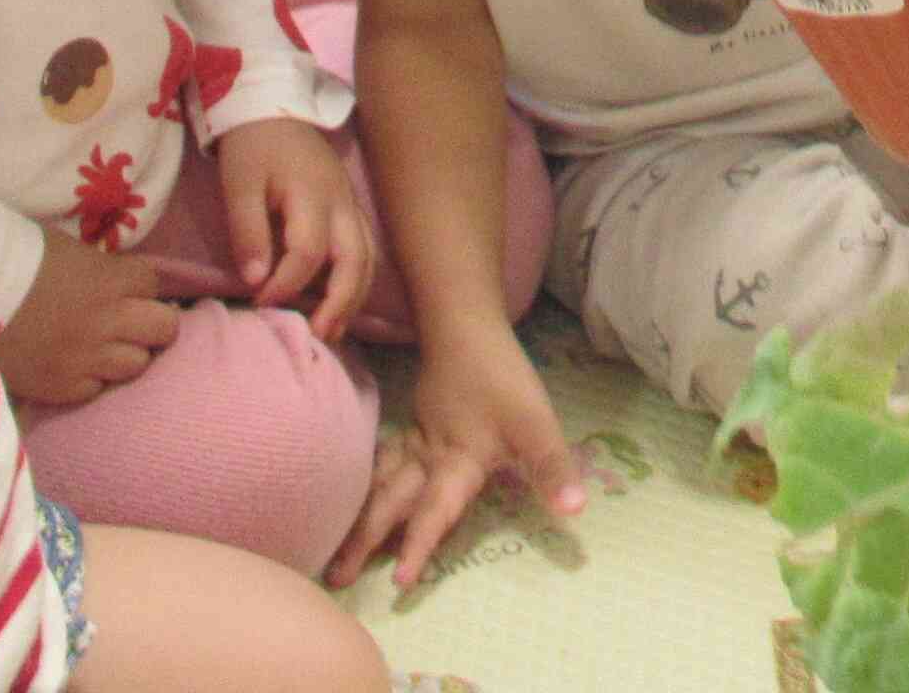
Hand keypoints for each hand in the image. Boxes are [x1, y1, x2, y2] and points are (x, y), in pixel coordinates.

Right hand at [0, 229, 180, 410]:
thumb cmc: (14, 260)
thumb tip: (120, 279)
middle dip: (153, 323)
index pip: (154, 283)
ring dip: (125, 354)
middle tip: (132, 323)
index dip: (139, 285)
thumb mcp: (67, 249)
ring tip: (102, 347)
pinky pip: (97, 390)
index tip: (124, 287)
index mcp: (109, 279)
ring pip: (137, 364)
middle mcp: (107, 321)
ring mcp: (86, 358)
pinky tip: (73, 365)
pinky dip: (90, 379)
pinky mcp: (61, 387)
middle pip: (165, 329)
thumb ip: (100, 267)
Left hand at [215, 115, 375, 341]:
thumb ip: (247, 230)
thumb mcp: (238, 183)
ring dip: (353, 297)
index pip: (308, 252)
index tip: (260, 302)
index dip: (286, 284)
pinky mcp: (349, 207)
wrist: (273, 104)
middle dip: (339, 303)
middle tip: (318, 336)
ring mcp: (350, 205)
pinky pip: (364, 249)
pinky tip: (338, 301)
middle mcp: (341, 204)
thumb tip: (255, 280)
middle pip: (354, 260)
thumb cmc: (253, 146)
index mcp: (313, 195)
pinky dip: (355, 280)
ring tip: (332, 331)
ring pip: (367, 258)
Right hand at [327, 330, 585, 591]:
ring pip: (380, 486)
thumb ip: (552, 468)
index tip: (400, 583)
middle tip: (336, 577)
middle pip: (391, 505)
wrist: (465, 325)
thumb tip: (573, 513)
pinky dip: (365, 487)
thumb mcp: (536, 424)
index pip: (436, 513)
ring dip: (358, 519)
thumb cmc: (502, 377)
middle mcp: (428, 458)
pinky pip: (381, 464)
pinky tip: (354, 499)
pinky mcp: (413, 427)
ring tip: (335, 551)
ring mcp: (416, 441)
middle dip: (365, 541)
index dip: (420, 546)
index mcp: (455, 463)